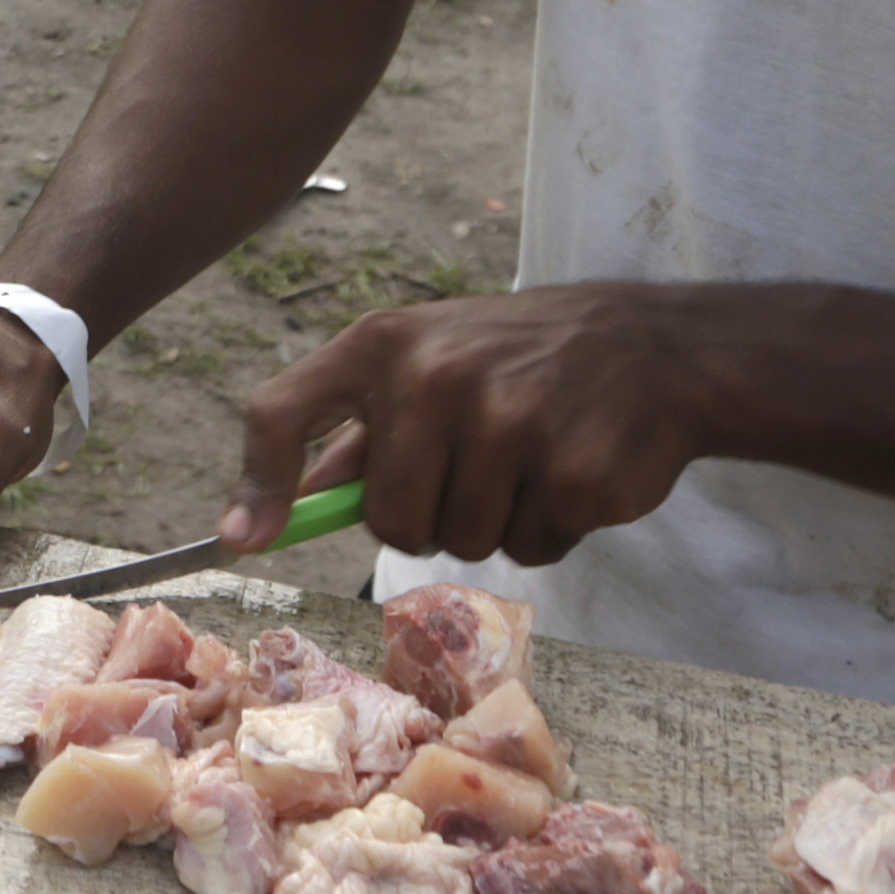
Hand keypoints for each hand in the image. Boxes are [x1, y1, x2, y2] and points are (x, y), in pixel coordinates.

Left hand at [226, 284, 711, 570]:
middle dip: (426, 519)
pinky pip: (531, 550)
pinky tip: (571, 474)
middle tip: (473, 472)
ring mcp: (507, 423)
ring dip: (495, 524)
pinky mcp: (572, 474)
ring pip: (461, 543)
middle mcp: (434, 376)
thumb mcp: (428, 358)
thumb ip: (355, 431)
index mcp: (383, 342)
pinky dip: (551, 531)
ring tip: (529, 462)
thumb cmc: (518, 359)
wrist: (653, 346)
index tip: (241, 542)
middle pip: (387, 520)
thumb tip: (263, 513)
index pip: (280, 412)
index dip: (256, 486)